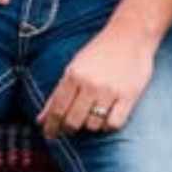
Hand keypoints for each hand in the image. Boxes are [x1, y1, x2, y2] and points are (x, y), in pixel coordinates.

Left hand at [38, 21, 157, 138]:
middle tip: (70, 128)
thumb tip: (40, 120)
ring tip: (92, 115)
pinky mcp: (128, 96)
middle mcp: (90, 84)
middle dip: (69, 128)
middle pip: (73, 121)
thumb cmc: (99, 52)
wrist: (131, 35)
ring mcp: (110, 91)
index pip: (57, 110)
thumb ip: (57, 94)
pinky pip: (113, 124)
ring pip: (93, 125)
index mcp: (73, 75)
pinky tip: (107, 117)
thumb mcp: (74, 68)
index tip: (50, 136)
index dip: (51, 127)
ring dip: (90, 125)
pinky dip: (108, 125)